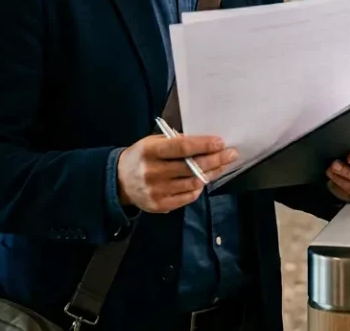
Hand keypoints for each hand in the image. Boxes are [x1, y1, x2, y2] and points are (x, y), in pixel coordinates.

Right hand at [117, 135, 237, 213]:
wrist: (119, 182)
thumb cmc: (141, 157)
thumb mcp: (152, 142)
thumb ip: (175, 142)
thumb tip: (205, 143)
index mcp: (150, 152)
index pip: (182, 148)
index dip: (204, 145)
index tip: (221, 142)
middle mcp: (152, 172)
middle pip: (192, 167)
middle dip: (215, 160)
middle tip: (230, 154)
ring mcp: (156, 191)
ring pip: (193, 183)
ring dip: (211, 174)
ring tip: (221, 165)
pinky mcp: (160, 206)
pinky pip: (187, 197)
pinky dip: (198, 188)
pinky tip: (204, 180)